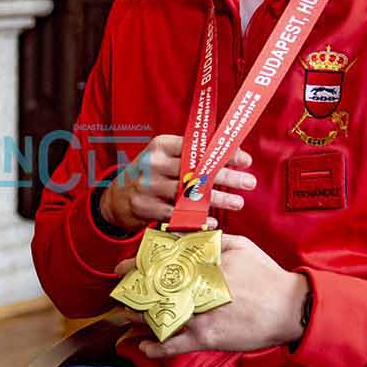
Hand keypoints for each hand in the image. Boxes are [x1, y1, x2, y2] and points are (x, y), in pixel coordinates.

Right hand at [99, 134, 255, 233]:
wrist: (117, 198)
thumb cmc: (151, 175)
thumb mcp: (165, 157)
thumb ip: (192, 154)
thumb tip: (232, 151)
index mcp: (161, 145)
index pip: (197, 146)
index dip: (222, 153)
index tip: (245, 160)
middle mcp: (153, 163)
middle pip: (196, 170)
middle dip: (226, 177)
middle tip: (250, 182)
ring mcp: (148, 186)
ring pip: (189, 194)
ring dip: (218, 200)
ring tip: (239, 202)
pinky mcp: (145, 207)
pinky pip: (176, 214)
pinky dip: (197, 219)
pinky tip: (213, 221)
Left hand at [114, 234, 308, 357]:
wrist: (290, 309)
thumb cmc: (267, 276)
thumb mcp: (242, 246)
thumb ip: (213, 239)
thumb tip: (189, 236)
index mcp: (203, 264)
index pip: (160, 263)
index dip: (137, 265)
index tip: (122, 267)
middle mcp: (197, 288)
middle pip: (154, 289)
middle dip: (133, 291)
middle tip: (119, 292)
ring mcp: (199, 314)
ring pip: (157, 317)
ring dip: (136, 318)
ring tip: (123, 317)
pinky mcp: (206, 338)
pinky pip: (173, 345)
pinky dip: (155, 348)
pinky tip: (142, 347)